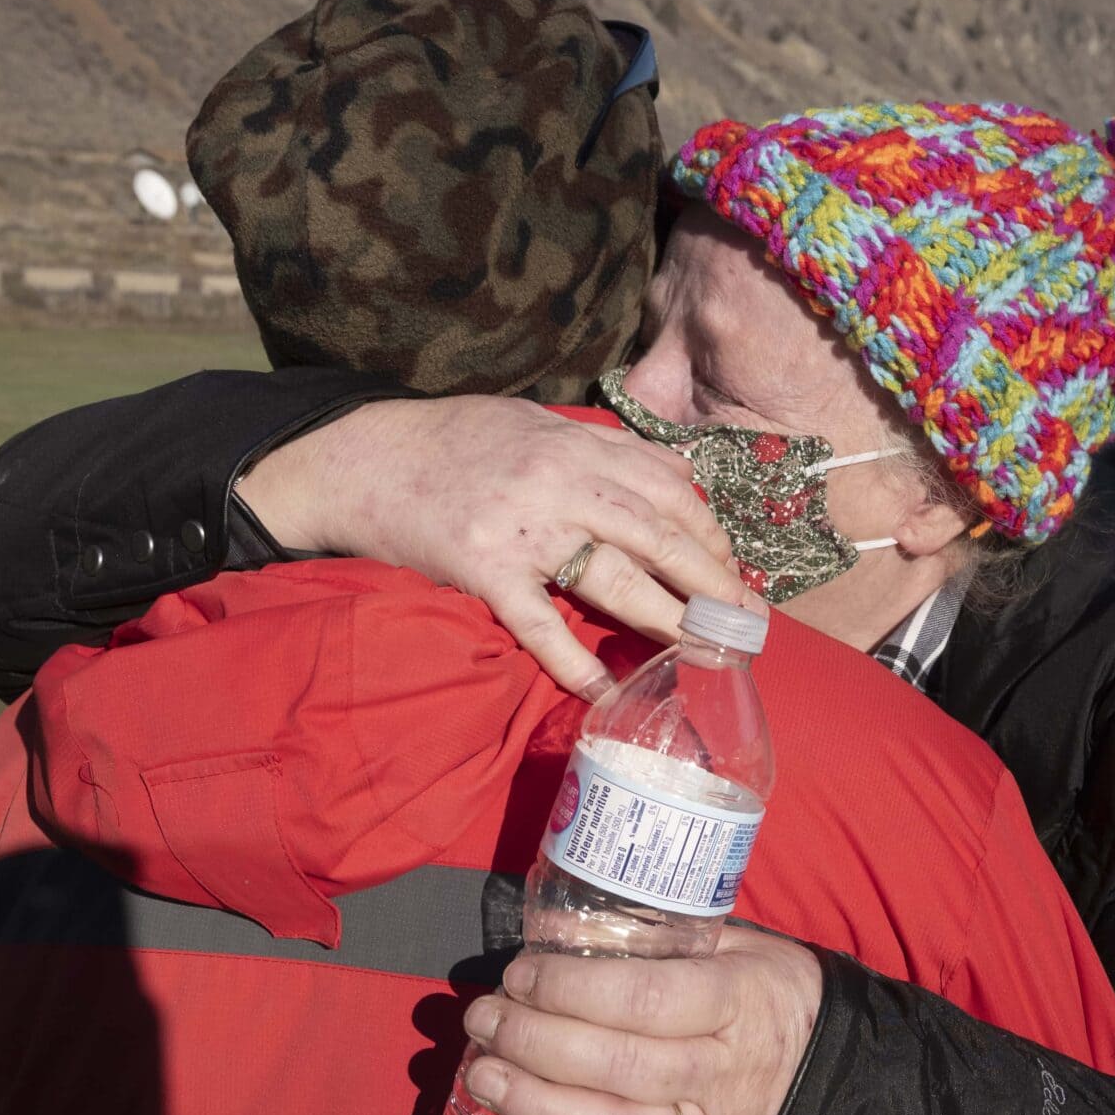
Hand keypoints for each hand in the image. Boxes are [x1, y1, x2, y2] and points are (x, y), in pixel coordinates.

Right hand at [237, 395, 758, 695]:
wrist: (367, 459)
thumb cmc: (457, 441)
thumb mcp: (537, 423)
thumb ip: (602, 447)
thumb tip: (672, 472)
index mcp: (577, 446)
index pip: (668, 489)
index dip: (710, 532)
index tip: (735, 569)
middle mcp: (560, 484)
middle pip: (659, 535)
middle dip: (713, 581)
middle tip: (748, 622)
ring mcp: (523, 530)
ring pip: (614, 578)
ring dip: (669, 619)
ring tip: (708, 651)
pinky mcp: (484, 572)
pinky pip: (539, 626)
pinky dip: (574, 662)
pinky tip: (606, 692)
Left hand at [460, 927, 823, 1114]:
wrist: (831, 1064)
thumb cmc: (769, 989)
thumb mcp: (738, 944)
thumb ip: (667, 937)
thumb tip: (574, 925)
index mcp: (737, 1003)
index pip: (646, 999)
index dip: (573, 987)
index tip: (522, 974)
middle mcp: (723, 1075)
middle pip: (619, 1065)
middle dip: (535, 1040)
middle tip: (485, 1017)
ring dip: (538, 1105)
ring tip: (484, 1075)